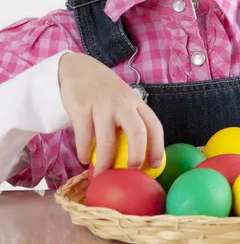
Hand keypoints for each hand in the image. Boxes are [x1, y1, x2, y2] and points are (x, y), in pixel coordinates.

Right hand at [58, 53, 163, 176]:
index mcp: (136, 102)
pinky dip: (84, 152)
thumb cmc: (105, 93)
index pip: (154, 125)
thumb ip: (131, 120)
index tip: (155, 166)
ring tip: (101, 174)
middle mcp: (122, 103)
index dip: (157, 147)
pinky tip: (84, 158)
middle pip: (137, 132)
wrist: (79, 69)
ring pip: (107, 140)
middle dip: (137, 155)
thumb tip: (138, 157)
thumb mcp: (123, 100)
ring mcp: (102, 104)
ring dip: (105, 162)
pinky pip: (85, 136)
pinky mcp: (81, 107)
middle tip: (131, 172)